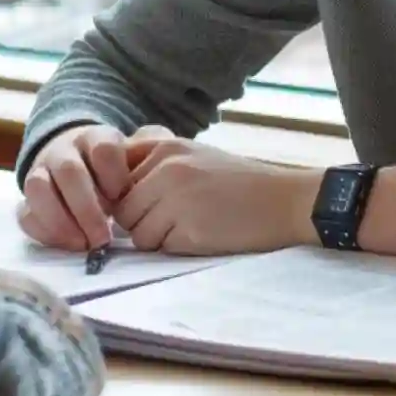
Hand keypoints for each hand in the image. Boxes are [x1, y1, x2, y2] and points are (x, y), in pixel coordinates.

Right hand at [17, 123, 172, 249]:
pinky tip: (67, 244)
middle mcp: (64, 150)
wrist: (78, 160)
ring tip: (82, 244)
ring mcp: (41, 171)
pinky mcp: (29, 198)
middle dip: (86, 208)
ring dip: (60, 220)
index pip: (103, 147)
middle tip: (103, 238)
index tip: (122, 196)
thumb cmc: (116, 167)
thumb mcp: (135, 152)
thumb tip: (163, 143)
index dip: (113, 173)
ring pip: (37, 187)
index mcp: (95, 138)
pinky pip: (24, 212)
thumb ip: (150, 146)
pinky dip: (43, 230)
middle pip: (69, 171)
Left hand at [114, 135, 320, 256]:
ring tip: (191, 226)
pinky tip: (202, 235)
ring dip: (157, 238)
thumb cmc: (238, 182)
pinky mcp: (188, 230)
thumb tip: (111, 193)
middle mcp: (166, 169)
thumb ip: (154, 166)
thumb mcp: (192, 155)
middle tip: (175, 220)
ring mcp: (176, 199)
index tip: (146, 204)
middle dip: (142, 222)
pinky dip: (176, 249)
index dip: (128, 197)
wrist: (284, 200)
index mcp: (164, 146)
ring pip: (137, 234)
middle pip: (123, 210)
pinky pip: (160, 248)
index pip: (116, 179)